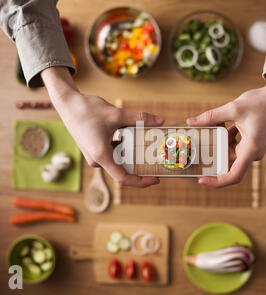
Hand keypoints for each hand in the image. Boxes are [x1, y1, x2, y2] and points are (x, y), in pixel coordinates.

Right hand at [42, 67, 163, 187]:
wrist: (67, 103)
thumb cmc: (86, 109)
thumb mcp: (117, 113)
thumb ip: (140, 118)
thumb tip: (161, 120)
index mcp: (101, 156)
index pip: (123, 178)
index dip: (141, 182)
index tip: (155, 179)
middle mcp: (97, 160)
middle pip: (123, 170)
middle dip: (140, 165)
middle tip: (155, 157)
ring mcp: (95, 156)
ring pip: (118, 160)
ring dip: (132, 154)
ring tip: (146, 144)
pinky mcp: (95, 150)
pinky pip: (112, 154)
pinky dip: (123, 147)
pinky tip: (130, 136)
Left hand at [187, 72, 265, 187]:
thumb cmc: (261, 102)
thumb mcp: (233, 108)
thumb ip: (210, 116)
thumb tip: (190, 122)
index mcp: (251, 149)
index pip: (234, 175)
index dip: (217, 181)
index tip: (201, 179)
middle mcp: (253, 152)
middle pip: (227, 158)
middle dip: (215, 147)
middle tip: (206, 133)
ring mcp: (253, 148)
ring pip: (230, 149)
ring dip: (221, 138)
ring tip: (218, 122)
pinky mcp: (252, 142)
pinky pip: (235, 144)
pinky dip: (228, 135)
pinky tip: (225, 123)